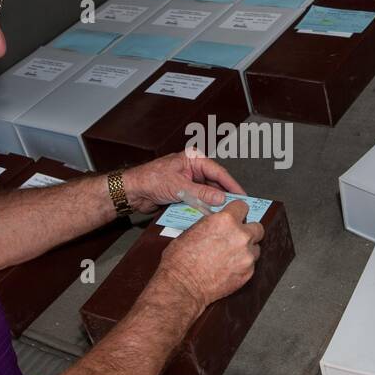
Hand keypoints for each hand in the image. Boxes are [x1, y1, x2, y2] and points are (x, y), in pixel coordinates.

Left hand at [121, 148, 244, 213]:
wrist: (132, 191)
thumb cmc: (150, 180)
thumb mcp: (180, 186)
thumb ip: (202, 193)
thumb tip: (221, 198)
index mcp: (194, 159)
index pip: (219, 172)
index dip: (232, 185)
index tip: (242, 196)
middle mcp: (193, 169)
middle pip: (214, 183)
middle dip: (224, 196)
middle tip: (236, 207)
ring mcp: (188, 181)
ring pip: (206, 193)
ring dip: (212, 203)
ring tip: (224, 213)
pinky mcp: (183, 193)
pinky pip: (198, 200)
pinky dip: (203, 207)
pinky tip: (209, 215)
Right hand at [155, 200, 264, 310]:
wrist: (183, 286)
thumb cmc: (181, 261)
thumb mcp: (192, 231)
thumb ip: (211, 224)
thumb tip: (216, 222)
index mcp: (225, 221)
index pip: (242, 207)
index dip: (237, 212)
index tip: (237, 215)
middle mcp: (240, 236)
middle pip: (257, 227)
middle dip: (248, 231)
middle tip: (237, 237)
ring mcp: (247, 255)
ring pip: (255, 248)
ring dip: (246, 250)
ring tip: (231, 256)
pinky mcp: (248, 272)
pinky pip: (251, 265)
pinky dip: (242, 265)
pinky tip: (228, 268)